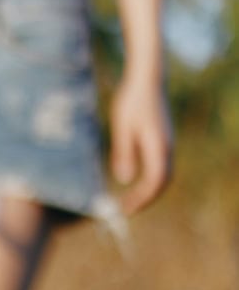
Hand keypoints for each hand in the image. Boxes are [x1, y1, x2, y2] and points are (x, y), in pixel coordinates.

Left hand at [109, 72, 172, 213]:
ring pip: (163, 174)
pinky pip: (161, 165)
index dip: (141, 198)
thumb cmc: (131, 101)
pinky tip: (135, 180)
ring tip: (129, 200)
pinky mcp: (163, 139)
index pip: (154, 181)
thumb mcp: (122, 128)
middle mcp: (167, 147)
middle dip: (145, 198)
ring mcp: (167, 143)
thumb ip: (123, 153)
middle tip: (126, 210)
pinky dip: (150, 178)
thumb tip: (124, 180)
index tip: (125, 209)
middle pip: (162, 181)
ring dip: (148, 190)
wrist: (147, 80)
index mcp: (158, 146)